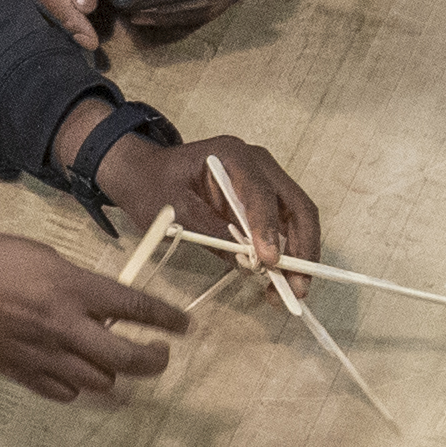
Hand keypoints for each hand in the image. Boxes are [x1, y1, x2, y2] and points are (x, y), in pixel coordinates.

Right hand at [0, 0, 111, 52]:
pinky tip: (70, 30)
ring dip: (53, 25)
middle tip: (85, 49)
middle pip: (26, 1)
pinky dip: (51, 13)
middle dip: (56, 27)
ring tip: (79, 46)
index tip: (87, 37)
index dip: (62, 15)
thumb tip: (82, 5)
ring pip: (27, 3)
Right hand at [0, 225, 183, 403]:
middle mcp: (62, 325)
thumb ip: (76, 282)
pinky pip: (63, 393)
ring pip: (99, 383)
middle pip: (127, 359)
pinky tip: (77, 372)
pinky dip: (77, 386)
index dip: (167, 320)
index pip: (136, 308)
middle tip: (160, 355)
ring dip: (115, 375)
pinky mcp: (18, 373)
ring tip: (117, 363)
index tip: (183, 325)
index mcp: (70, 286)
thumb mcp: (40, 255)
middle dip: (154, 361)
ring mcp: (40, 355)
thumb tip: (104, 305)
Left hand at [95, 126, 316, 270]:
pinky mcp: (262, 200)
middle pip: (296, 205)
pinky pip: (284, 227)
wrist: (143, 173)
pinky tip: (279, 279)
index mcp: (232, 155)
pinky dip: (287, 253)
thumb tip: (245, 262)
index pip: (261, 193)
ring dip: (299, 255)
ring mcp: (263, 181)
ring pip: (297, 218)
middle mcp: (257, 164)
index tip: (270, 261)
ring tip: (290, 290)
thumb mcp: (173, 210)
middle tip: (297, 286)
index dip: (268, 229)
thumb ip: (210, 233)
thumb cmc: (153, 185)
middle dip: (302, 248)